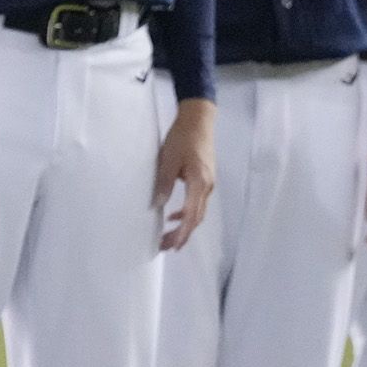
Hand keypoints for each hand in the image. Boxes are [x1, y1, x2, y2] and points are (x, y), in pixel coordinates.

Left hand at [153, 96, 216, 250]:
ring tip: (169, 236)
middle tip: (166, 246)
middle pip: (196, 218)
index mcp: (199, 182)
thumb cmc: (183, 137)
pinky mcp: (205, 179)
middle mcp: (207, 187)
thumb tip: (158, 205)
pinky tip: (174, 215)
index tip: (172, 245)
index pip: (191, 215)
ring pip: (198, 212)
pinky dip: (187, 212)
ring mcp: (208, 183)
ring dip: (184, 226)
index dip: (182, 232)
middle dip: (182, 234)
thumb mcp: (169, 159)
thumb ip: (164, 182)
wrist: (199, 120)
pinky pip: (197, 202)